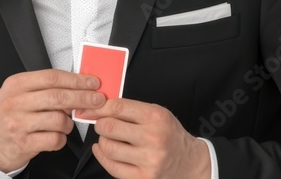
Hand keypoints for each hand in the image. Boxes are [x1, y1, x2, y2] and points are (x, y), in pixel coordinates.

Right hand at [0, 69, 104, 171]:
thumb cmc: (9, 115)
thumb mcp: (18, 94)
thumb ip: (43, 87)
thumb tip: (77, 84)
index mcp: (15, 85)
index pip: (51, 77)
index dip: (75, 80)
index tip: (92, 82)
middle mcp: (15, 102)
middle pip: (57, 96)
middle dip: (83, 97)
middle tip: (98, 100)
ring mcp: (18, 124)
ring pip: (59, 119)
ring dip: (70, 123)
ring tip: (66, 124)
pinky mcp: (24, 143)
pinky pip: (55, 139)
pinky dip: (62, 139)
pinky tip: (57, 136)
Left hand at [76, 98, 209, 178]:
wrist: (189, 162)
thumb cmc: (169, 134)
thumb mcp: (157, 113)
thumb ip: (131, 109)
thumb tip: (98, 108)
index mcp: (156, 117)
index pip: (118, 107)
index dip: (99, 107)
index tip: (91, 109)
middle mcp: (154, 138)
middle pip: (109, 127)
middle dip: (100, 124)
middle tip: (102, 125)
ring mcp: (149, 160)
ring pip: (108, 148)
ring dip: (103, 141)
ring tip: (109, 139)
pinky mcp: (143, 177)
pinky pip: (112, 167)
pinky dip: (102, 157)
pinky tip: (104, 151)